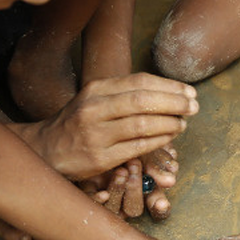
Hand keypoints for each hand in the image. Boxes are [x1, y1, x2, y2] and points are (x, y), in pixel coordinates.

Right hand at [15, 74, 196, 179]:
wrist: (45, 149)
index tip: (189, 91)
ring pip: (143, 124)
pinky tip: (169, 138)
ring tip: (183, 123)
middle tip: (193, 107)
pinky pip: (137, 147)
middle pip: (144, 100)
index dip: (169, 86)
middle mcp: (95, 108)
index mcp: (96, 89)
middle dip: (175, 102)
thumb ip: (124, 94)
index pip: (140, 81)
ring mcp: (96, 134)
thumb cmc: (77, 122)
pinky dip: (158, 141)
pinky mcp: (99, 158)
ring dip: (170, 123)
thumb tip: (168, 92)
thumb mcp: (94, 99)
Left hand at [80, 146, 179, 219]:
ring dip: (121, 192)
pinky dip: (99, 201)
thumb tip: (172, 173)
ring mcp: (106, 196)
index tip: (162, 202)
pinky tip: (103, 194)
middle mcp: (125, 197)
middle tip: (135, 167)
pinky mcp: (88, 193)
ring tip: (121, 171)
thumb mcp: (144, 145)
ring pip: (116, 210)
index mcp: (144, 187)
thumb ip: (158, 160)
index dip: (160, 207)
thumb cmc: (126, 136)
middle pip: (134, 209)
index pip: (155, 205)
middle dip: (136, 190)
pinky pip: (94, 207)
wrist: (94, 128)